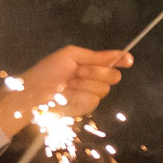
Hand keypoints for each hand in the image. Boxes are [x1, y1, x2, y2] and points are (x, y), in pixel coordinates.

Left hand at [4, 46, 131, 128]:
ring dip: (84, 85)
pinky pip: (94, 100)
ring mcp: (91, 93)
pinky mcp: (86, 107)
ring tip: (68, 84)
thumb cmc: (49, 70)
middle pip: (114, 76)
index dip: (122, 60)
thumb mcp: (72, 55)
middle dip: (97, 72)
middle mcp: (94, 78)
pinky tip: (68, 95)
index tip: (127, 61)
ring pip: (103, 89)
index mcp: (91, 63)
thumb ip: (97, 56)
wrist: (35, 90)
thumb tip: (122, 55)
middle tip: (78, 72)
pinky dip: (80, 96)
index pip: (113, 61)